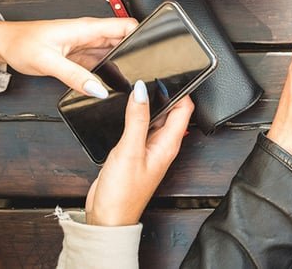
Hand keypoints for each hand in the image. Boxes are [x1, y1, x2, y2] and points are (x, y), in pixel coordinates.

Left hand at [0, 16, 136, 96]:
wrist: (3, 45)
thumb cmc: (21, 43)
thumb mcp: (48, 61)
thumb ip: (75, 76)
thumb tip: (99, 88)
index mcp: (88, 28)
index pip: (127, 25)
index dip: (144, 35)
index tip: (154, 50)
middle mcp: (91, 35)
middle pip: (126, 40)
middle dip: (137, 53)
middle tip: (142, 72)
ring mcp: (88, 45)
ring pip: (116, 52)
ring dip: (123, 64)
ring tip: (128, 80)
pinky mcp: (82, 56)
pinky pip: (104, 62)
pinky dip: (110, 71)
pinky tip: (111, 83)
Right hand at [86, 82, 192, 225]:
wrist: (107, 219)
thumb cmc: (122, 194)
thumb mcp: (130, 151)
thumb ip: (137, 119)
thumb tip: (141, 90)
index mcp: (169, 144)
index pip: (184, 109)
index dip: (180, 89)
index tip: (169, 73)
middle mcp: (162, 145)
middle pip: (169, 111)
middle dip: (162, 93)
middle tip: (148, 76)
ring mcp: (148, 148)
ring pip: (153, 118)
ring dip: (147, 105)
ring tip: (135, 90)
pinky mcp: (134, 152)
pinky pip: (139, 128)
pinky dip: (135, 117)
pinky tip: (124, 111)